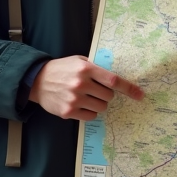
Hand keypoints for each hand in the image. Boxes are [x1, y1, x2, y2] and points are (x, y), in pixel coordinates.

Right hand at [27, 56, 142, 119]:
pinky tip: (80, 104)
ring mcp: (74, 99)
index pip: (113, 80)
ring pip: (101, 107)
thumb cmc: (62, 69)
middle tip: (96, 90)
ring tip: (87, 97)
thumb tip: (117, 78)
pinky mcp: (68, 112)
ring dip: (98, 103)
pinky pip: (91, 116)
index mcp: (85, 69)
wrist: (37, 80)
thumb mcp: (79, 61)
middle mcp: (80, 84)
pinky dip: (89, 112)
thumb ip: (96, 67)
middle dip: (107, 95)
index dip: (128, 88)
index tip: (139, 94)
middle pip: (109, 96)